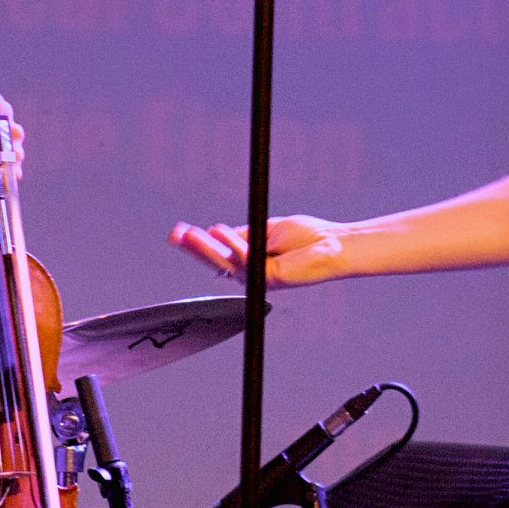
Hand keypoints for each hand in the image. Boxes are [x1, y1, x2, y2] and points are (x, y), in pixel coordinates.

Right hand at [168, 216, 348, 287]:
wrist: (335, 243)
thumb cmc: (307, 237)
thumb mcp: (266, 230)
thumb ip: (243, 234)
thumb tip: (216, 232)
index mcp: (250, 263)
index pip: (218, 254)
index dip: (198, 245)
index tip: (178, 232)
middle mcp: (252, 273)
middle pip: (216, 262)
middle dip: (193, 248)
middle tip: (173, 235)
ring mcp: (261, 277)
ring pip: (226, 263)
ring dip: (205, 247)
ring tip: (187, 234)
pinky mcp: (271, 276)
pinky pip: (246, 258)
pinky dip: (232, 244)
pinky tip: (217, 230)